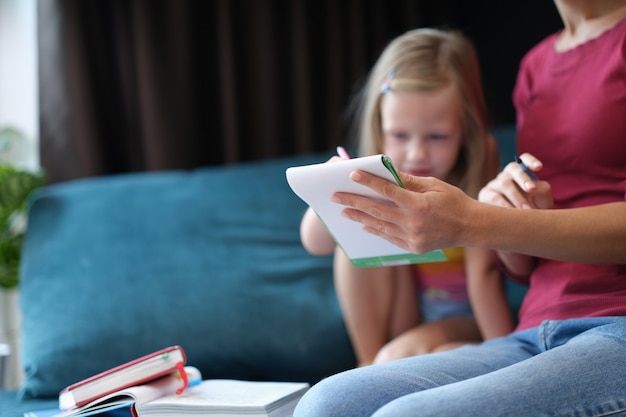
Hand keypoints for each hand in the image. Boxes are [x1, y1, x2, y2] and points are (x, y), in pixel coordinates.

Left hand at [332, 171, 477, 253]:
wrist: (471, 227)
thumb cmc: (453, 200)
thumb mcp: (433, 185)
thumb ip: (407, 181)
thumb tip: (385, 172)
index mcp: (418, 204)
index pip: (386, 191)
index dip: (368, 182)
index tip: (352, 174)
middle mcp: (413, 223)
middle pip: (376, 210)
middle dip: (353, 202)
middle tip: (335, 196)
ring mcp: (412, 238)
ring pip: (379, 225)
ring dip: (360, 217)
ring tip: (344, 211)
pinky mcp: (413, 248)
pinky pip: (389, 238)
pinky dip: (376, 230)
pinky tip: (364, 224)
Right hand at [478, 153, 552, 209]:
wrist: (513, 223)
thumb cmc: (531, 208)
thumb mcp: (541, 200)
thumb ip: (543, 191)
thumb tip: (535, 189)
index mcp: (521, 172)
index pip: (524, 160)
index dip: (531, 161)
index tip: (539, 167)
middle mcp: (507, 175)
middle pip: (513, 168)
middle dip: (523, 178)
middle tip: (532, 189)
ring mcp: (495, 184)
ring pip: (504, 183)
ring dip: (517, 196)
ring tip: (527, 210)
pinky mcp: (485, 195)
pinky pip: (494, 197)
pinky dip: (506, 205)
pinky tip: (513, 214)